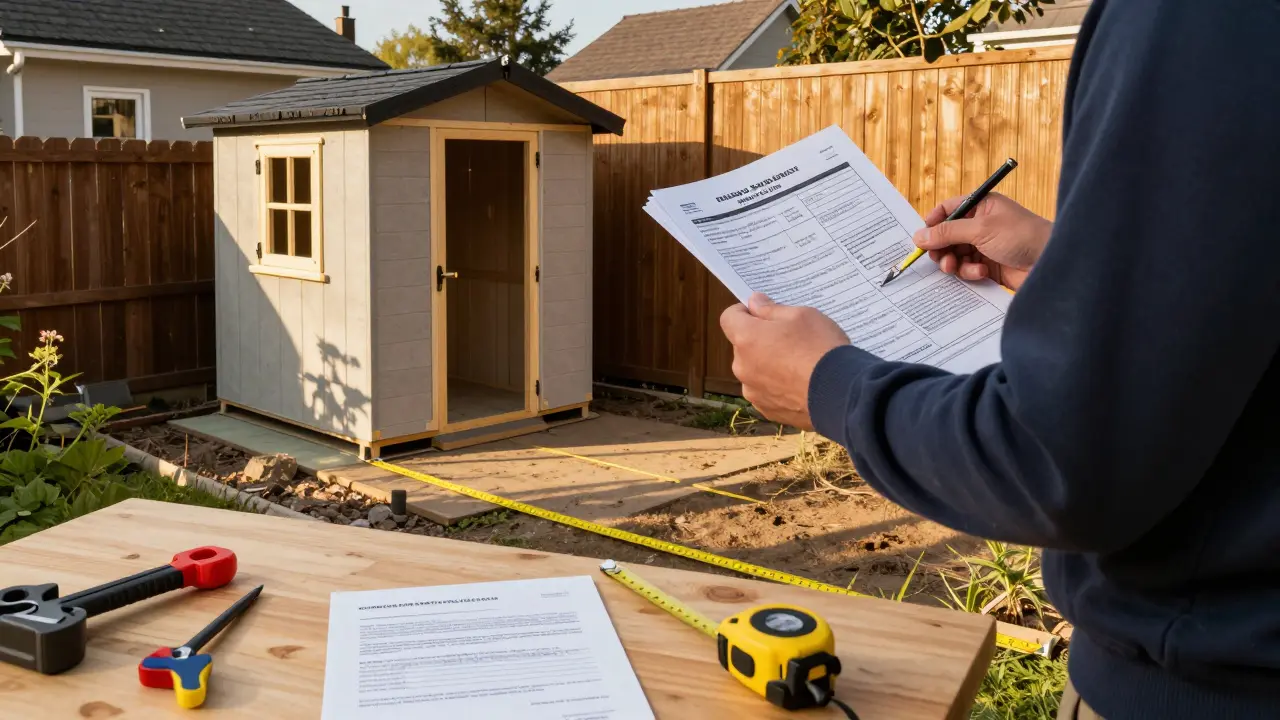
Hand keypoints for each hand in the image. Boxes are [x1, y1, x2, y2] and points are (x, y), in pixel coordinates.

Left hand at [720, 294, 849, 430]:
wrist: (841, 394)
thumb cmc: (821, 348)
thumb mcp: (802, 315)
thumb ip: (771, 309)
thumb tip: (754, 302)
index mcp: (746, 338)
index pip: (729, 318)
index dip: (744, 312)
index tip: (761, 312)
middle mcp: (742, 367)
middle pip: (743, 346)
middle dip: (760, 340)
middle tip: (789, 338)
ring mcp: (754, 392)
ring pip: (754, 370)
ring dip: (767, 364)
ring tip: (799, 364)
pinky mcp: (767, 410)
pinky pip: (766, 392)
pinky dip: (777, 386)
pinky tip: (800, 383)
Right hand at [912, 192, 1051, 290]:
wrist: (1051, 263)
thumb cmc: (1022, 236)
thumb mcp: (980, 229)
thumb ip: (947, 232)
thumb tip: (918, 236)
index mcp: (981, 206)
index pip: (948, 210)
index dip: (933, 223)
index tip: (923, 238)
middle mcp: (981, 224)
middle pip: (947, 235)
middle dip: (941, 248)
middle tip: (939, 259)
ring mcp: (985, 246)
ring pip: (955, 254)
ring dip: (954, 262)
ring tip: (956, 267)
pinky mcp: (989, 266)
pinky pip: (967, 269)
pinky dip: (969, 272)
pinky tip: (982, 272)